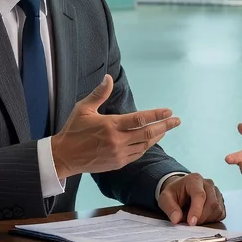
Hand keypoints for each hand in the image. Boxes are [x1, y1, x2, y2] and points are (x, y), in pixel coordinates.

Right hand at [51, 74, 179, 179]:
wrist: (63, 157)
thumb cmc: (73, 130)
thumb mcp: (83, 108)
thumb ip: (99, 93)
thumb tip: (108, 78)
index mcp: (110, 125)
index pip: (139, 119)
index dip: (156, 115)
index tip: (169, 111)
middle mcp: (117, 141)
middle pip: (147, 134)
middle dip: (165, 126)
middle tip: (177, 121)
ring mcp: (118, 154)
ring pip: (144, 146)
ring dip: (157, 137)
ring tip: (165, 129)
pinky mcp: (117, 163)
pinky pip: (137, 155)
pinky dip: (145, 147)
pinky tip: (150, 141)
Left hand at [158, 173, 225, 225]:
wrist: (182, 190)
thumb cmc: (174, 193)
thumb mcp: (165, 198)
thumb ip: (169, 208)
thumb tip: (176, 219)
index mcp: (194, 180)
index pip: (199, 195)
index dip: (196, 210)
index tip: (191, 223)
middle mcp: (208, 184)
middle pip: (212, 203)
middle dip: (201, 218)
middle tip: (189, 223)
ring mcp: (216, 192)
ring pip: (217, 210)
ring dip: (206, 219)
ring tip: (193, 217)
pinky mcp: (220, 201)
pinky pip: (221, 214)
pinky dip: (212, 220)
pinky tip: (202, 218)